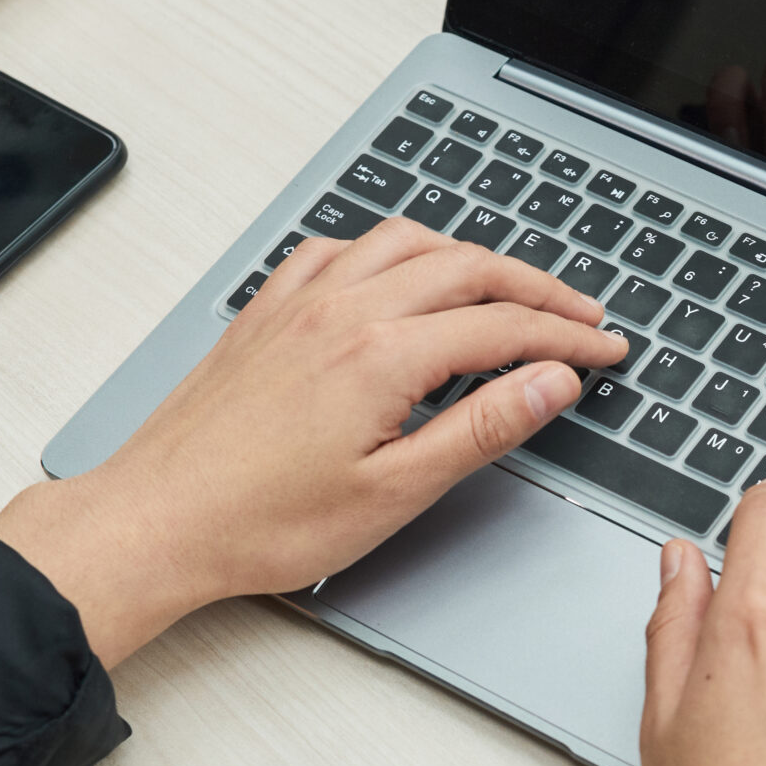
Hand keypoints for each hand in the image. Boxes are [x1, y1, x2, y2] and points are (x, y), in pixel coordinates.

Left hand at [0, 220, 626, 665]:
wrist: (159, 519)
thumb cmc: (262, 522)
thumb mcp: (395, 493)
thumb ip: (480, 428)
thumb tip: (550, 382)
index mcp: (383, 354)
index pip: (504, 325)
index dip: (568, 336)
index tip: (606, 349)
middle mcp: (343, 309)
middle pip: (466, 268)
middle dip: (535, 287)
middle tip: (581, 314)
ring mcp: (298, 302)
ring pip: (405, 243)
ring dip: (469, 256)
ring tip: (507, 286)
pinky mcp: (265, 312)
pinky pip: (339, 250)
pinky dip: (389, 250)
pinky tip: (398, 274)